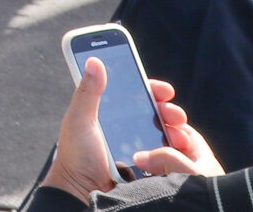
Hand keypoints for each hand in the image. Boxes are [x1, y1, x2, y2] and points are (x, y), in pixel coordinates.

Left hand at [43, 57, 220, 200]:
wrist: (82, 191)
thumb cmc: (76, 156)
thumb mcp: (79, 120)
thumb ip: (88, 92)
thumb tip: (94, 60)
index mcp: (109, 112)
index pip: (134, 94)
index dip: (151, 89)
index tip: (164, 89)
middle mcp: (125, 127)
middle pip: (154, 112)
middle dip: (168, 109)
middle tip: (172, 113)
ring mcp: (138, 147)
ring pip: (163, 132)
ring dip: (174, 128)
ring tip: (177, 131)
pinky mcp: (146, 165)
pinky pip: (165, 155)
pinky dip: (174, 150)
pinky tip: (177, 148)